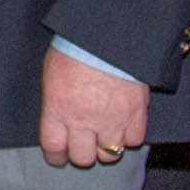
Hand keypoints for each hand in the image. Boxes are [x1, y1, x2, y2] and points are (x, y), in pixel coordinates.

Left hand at [38, 52, 148, 168]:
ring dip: (107, 147)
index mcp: (58, 108)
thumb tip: (58, 117)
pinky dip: (130, 136)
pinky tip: (126, 126)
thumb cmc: (76, 45)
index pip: (54, 148)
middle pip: (83, 157)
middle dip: (82, 153)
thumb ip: (55, 100)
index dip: (56, 157)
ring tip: (107, 135)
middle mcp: (84, 120)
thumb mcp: (53, 72)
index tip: (59, 157)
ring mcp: (112, 119)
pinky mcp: (136, 112)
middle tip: (85, 144)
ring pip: (110, 153)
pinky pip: (135, 140)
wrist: (109, 32)